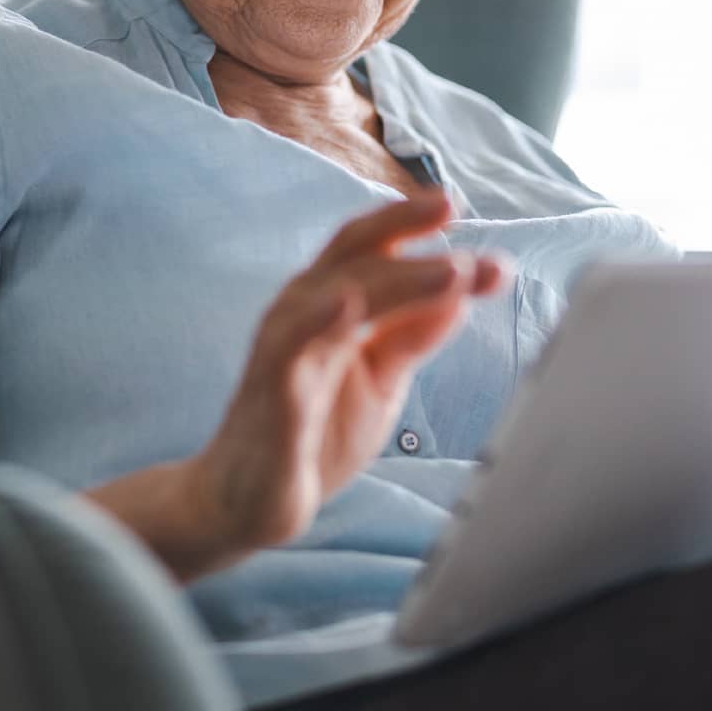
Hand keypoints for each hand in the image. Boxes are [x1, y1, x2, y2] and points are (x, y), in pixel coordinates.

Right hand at [190, 190, 509, 553]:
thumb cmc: (312, 432)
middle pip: (353, 252)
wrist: (249, 503)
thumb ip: (412, 335)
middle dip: (406, 229)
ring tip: (451, 269)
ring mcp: (285, 347)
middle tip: (454, 211)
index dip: (412, 224)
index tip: (459, 207)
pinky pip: (290, 346)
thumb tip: (462, 290)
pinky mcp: (270, 390)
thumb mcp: (380, 378)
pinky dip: (319, 319)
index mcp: (332, 304)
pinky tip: (349, 303)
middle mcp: (304, 311)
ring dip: (396, 277)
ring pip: (335, 291)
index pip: (374, 249)